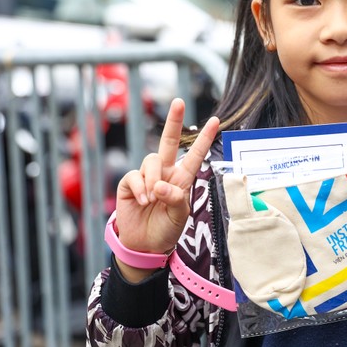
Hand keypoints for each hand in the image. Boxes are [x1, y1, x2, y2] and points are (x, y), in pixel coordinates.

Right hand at [114, 98, 219, 280]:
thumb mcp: (179, 216)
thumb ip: (175, 199)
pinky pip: (134, 176)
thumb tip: (159, 185)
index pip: (195, 154)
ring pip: (151, 160)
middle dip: (174, 121)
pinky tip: (143, 201)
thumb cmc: (167, 229)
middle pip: (168, 141)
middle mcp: (165, 173)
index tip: (217, 120)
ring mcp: (147, 176)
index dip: (204, 138)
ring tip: (153, 199)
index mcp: (182, 178)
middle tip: (179, 101)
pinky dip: (140, 188)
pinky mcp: (130, 184)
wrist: (144, 245)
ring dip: (153, 179)